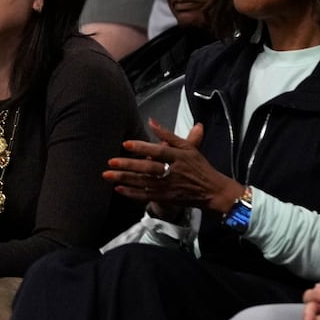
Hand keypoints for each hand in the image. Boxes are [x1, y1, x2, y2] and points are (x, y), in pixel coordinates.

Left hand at [103, 120, 242, 212]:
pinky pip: (146, 196)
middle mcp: (173, 171)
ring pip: (143, 182)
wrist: (211, 190)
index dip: (143, 147)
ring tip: (108, 175)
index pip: (159, 151)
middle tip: (111, 161)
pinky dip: (132, 193)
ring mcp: (169, 186)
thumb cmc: (198, 166)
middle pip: (148, 168)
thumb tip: (152, 121)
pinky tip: (118, 189)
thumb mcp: (188, 147)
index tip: (126, 144)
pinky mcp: (166, 197)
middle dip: (129, 165)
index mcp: (179, 156)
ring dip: (125, 179)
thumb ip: (169, 135)